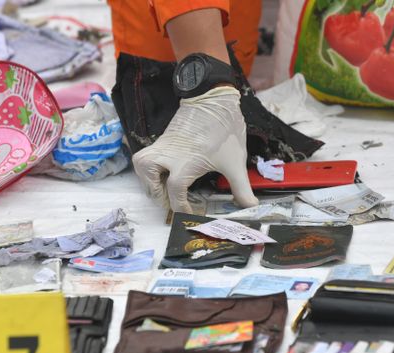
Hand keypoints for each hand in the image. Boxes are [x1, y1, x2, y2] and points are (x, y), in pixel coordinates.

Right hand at [132, 86, 257, 212]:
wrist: (215, 99)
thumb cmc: (224, 130)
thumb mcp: (235, 162)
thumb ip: (241, 188)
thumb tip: (250, 207)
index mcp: (186, 162)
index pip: (174, 192)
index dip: (180, 207)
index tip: (189, 213)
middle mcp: (169, 154)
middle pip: (148, 176)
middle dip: (156, 194)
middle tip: (170, 201)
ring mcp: (163, 145)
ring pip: (142, 164)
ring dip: (148, 180)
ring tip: (163, 189)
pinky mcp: (163, 139)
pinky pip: (148, 156)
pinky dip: (151, 168)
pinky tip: (166, 174)